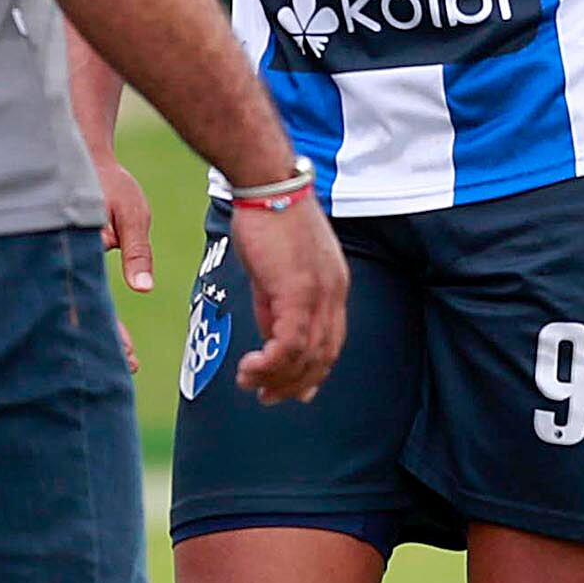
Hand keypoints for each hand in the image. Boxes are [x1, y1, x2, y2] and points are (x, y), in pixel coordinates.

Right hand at [88, 140, 153, 371]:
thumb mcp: (132, 213)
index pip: (95, 303)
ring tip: (124, 355)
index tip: (129, 357)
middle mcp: (69, 259)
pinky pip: (80, 291)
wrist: (83, 155)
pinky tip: (108, 328)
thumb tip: (142, 288)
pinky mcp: (72, 257)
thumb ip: (136, 251)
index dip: (110, 333)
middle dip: (104, 341)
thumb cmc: (110, 182)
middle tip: (128, 365)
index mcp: (83, 251)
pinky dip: (94, 311)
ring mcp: (66, 259)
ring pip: (79, 305)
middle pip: (83, 311)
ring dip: (100, 330)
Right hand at [228, 198, 346, 404]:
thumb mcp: (276, 268)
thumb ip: (277, 303)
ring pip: (306, 355)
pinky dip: (271, 364)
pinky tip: (249, 368)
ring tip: (250, 385)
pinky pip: (289, 343)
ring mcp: (318, 293)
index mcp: (335, 286)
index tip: (294, 390)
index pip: (332, 341)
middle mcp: (334, 293)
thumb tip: (272, 335)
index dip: (314, 370)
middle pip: (324, 355)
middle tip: (268, 398)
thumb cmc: (267, 216)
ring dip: (277, 378)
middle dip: (296, 383)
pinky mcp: (297, 292)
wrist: (266, 184)